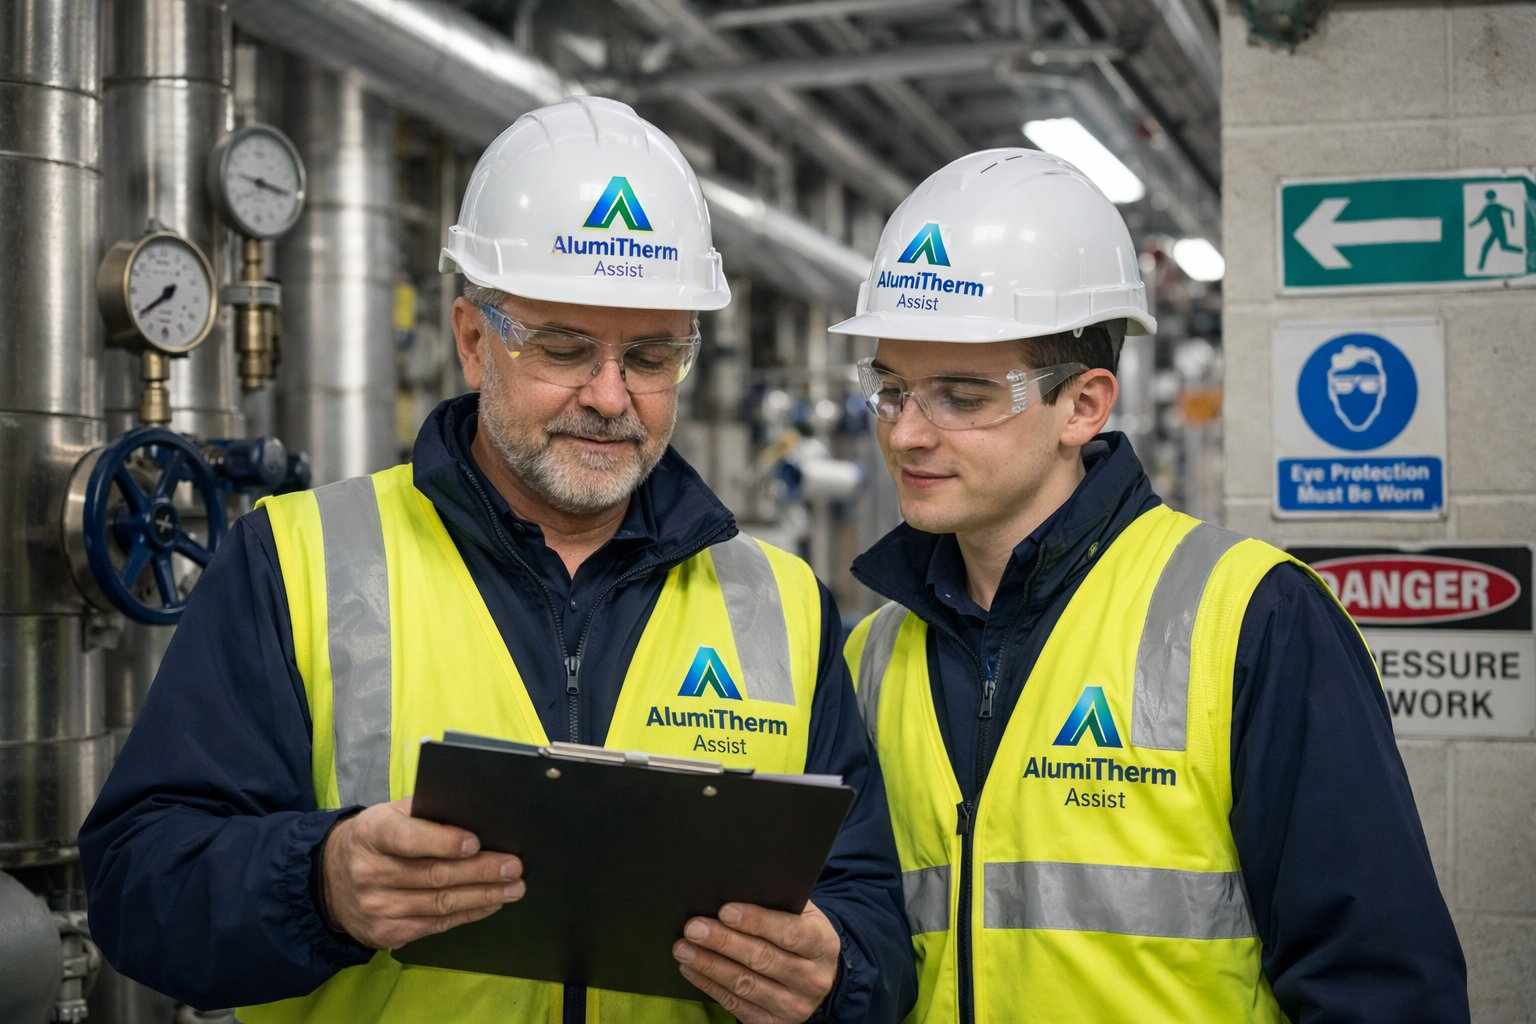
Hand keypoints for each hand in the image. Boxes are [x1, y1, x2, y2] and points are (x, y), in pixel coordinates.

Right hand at [320, 797, 524, 948]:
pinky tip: (490, 903)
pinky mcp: (384, 933)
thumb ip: (424, 813)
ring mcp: (376, 907)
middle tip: (513, 867)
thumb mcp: (389, 814)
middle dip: (480, 872)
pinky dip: (468, 914)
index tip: (475, 843)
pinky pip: (435, 925)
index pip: (407, 838)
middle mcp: (369, 872)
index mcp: (371, 833)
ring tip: (513, 887)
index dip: (442, 841)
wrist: (329, 879)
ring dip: (483, 897)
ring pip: (439, 904)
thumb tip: (475, 816)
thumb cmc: (376, 838)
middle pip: (433, 875)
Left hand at [673, 901, 839, 1022]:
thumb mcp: (804, 915)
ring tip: (683, 948)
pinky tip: (692, 969)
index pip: (789, 933)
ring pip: (745, 985)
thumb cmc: (802, 935)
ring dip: (709, 965)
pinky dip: (710, 985)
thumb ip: (779, 903)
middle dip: (724, 942)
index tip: (725, 911)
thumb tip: (737, 889)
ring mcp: (793, 1006)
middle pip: (763, 959)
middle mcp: (812, 980)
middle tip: (693, 928)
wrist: (821, 978)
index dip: (757, 921)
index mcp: (823, 945)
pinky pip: (736, 1004)